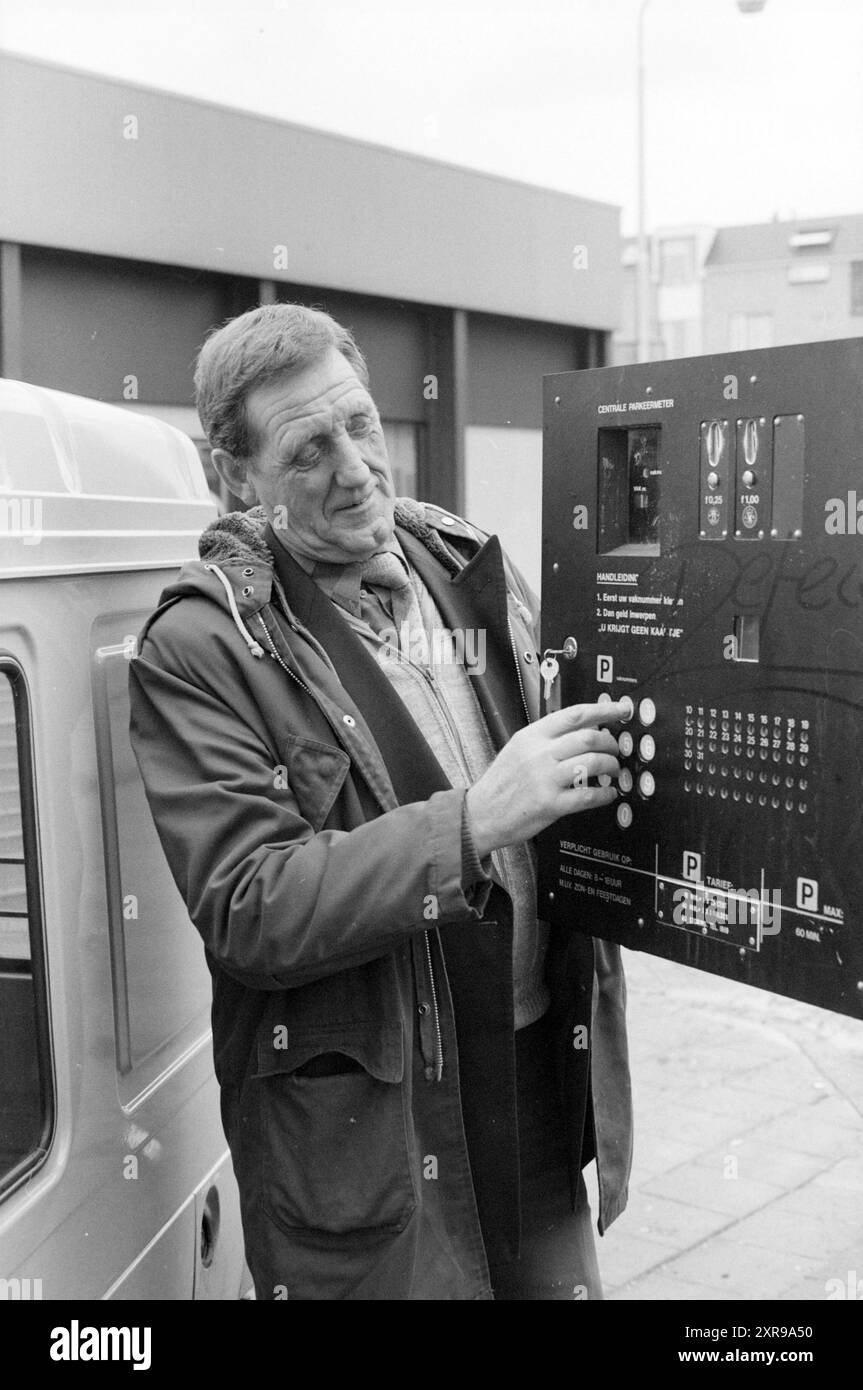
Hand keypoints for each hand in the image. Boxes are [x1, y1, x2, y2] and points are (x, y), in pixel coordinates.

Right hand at [465, 701, 625, 857]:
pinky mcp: (551, 804)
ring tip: (613, 770)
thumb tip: (585, 729)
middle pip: (589, 738)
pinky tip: (608, 794)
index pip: (575, 715)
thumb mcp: (518, 748)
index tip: (621, 710)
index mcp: (532, 736)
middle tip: (616, 749)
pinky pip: (588, 796)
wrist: (481, 813)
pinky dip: (605, 794)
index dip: (603, 710)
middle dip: (611, 743)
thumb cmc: (502, 782)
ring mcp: (545, 780)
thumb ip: (548, 738)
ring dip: (611, 766)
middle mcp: (539, 754)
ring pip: (593, 763)